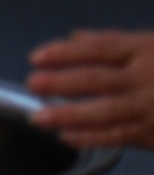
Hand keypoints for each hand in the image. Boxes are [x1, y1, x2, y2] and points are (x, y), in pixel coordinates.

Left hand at [29, 30, 153, 150]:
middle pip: (96, 79)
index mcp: (147, 49)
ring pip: (106, 112)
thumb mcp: (153, 43)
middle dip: (60, 82)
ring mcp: (152, 106)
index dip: (64, 52)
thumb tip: (74, 37)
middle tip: (32, 84)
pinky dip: (92, 138)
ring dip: (69, 115)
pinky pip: (121, 136)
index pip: (98, 48)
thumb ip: (114, 42)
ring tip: (40, 117)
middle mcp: (148, 77)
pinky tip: (67, 136)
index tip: (37, 57)